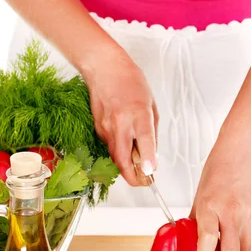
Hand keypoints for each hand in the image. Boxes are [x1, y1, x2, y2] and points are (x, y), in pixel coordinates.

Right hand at [84, 48, 158, 184]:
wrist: (104, 68)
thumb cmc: (130, 82)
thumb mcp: (151, 105)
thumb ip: (151, 131)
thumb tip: (151, 153)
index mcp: (138, 114)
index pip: (143, 141)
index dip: (146, 160)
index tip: (150, 173)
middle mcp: (120, 123)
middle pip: (123, 159)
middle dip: (133, 177)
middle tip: (144, 182)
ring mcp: (106, 127)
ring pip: (116, 157)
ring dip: (127, 166)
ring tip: (138, 165)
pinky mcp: (98, 129)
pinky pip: (110, 147)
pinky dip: (119, 151)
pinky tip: (126, 143)